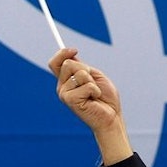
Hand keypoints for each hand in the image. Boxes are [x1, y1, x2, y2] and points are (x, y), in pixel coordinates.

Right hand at [49, 47, 133, 164]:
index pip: (54, 63)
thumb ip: (81, 67)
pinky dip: (95, 90)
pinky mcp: (70, 101)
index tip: (75, 50)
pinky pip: (86, 85)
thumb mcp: (94, 76)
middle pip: (68, 64)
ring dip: (92, 81)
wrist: (112, 116)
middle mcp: (62, 87)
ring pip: (79, 73)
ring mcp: (64, 94)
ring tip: (94, 94)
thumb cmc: (105, 97)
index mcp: (66, 80)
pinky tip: (94, 99)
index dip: (62, 53)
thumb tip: (70, 53)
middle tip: (92, 83)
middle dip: (86, 69)